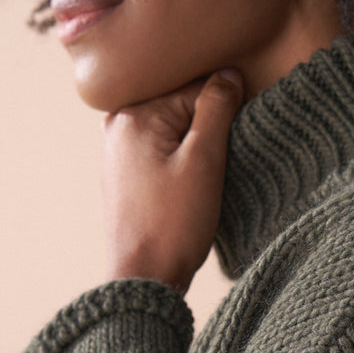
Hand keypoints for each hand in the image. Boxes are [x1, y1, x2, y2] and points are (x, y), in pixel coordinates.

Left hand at [101, 69, 243, 291]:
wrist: (144, 279)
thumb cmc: (173, 225)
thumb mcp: (204, 161)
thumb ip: (217, 109)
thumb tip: (228, 73)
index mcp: (134, 114)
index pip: (196, 88)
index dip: (226, 111)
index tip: (235, 141)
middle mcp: (118, 125)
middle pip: (183, 105)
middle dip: (209, 127)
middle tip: (220, 162)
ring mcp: (119, 150)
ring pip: (175, 129)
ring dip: (198, 146)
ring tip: (205, 178)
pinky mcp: (127, 173)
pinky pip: (163, 149)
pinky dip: (183, 160)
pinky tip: (191, 187)